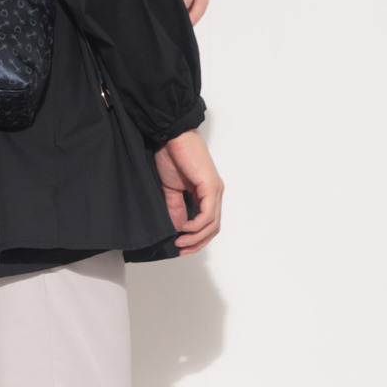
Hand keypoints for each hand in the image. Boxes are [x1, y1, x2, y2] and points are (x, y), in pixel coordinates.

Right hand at [154, 129, 222, 253]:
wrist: (171, 136)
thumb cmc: (171, 156)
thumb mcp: (171, 188)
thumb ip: (175, 208)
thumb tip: (177, 228)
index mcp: (206, 193)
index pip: (208, 224)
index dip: (196, 239)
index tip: (179, 247)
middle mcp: (215, 193)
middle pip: (213, 228)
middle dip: (197, 243)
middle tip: (180, 250)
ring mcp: (215, 190)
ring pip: (212, 224)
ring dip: (195, 237)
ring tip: (179, 241)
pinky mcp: (210, 186)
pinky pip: (207, 214)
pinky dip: (196, 225)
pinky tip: (184, 227)